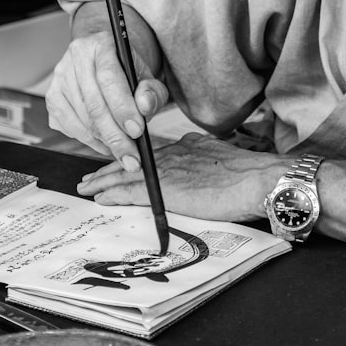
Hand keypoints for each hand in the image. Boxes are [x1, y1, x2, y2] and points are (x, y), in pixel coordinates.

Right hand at [45, 29, 167, 169]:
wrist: (106, 61)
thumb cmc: (127, 71)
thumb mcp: (148, 76)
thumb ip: (152, 91)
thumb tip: (144, 106)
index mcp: (101, 44)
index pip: (109, 78)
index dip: (123, 107)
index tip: (137, 131)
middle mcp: (75, 57)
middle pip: (94, 104)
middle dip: (115, 135)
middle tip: (132, 157)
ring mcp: (59, 77)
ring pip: (81, 118)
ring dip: (104, 141)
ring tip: (123, 150)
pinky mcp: (52, 97)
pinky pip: (69, 127)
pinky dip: (89, 140)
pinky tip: (105, 143)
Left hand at [76, 133, 288, 222]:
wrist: (259, 179)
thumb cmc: (251, 175)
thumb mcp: (223, 159)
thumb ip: (207, 162)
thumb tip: (199, 171)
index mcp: (188, 146)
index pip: (152, 153)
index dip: (132, 160)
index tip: (119, 164)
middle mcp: (174, 154)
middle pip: (132, 161)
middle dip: (109, 169)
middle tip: (91, 177)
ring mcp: (168, 171)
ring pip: (126, 174)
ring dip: (103, 181)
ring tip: (86, 188)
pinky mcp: (166, 189)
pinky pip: (131, 191)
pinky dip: (113, 194)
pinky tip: (101, 198)